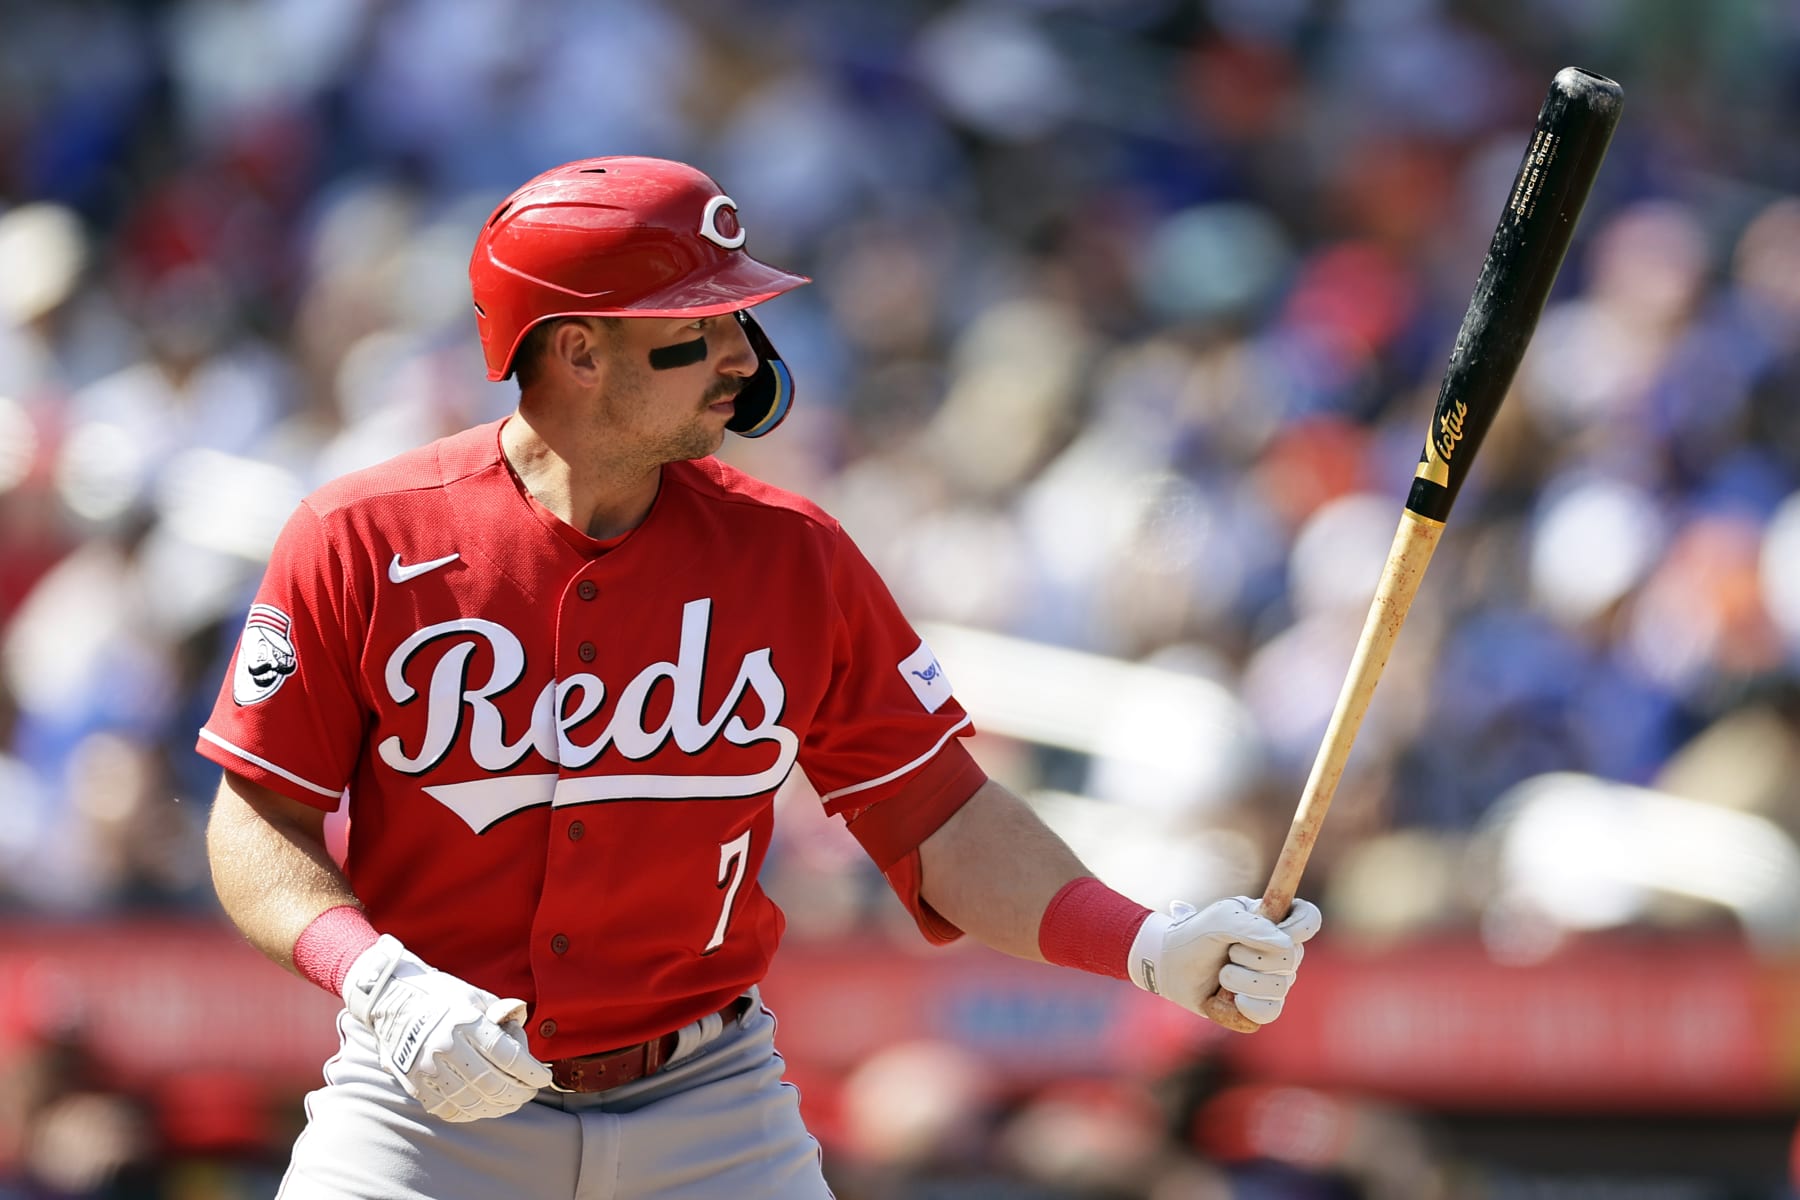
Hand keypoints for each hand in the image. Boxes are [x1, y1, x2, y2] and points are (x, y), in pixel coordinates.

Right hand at [342, 935, 551, 1121]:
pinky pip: (449, 1108)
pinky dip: (471, 1112)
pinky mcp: (415, 1083)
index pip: (508, 1056)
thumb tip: (520, 1032)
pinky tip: (483, 1106)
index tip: (542, 1078)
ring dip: (498, 1106)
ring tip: (510, 1101)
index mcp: (465, 1022)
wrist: (391, 1000)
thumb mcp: (474, 996)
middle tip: (528, 1092)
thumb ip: (500, 1016)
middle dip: (518, 1092)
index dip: (530, 1072)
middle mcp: (446, 1047)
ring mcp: (428, 1068)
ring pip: (473, 1101)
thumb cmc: (439, 996)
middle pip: (493, 1083)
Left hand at [1127, 896, 1321, 1025]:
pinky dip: (1248, 1006)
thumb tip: (1285, 944)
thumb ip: (1250, 926)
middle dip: (1252, 957)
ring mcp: (1273, 980)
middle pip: (1291, 958)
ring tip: (1222, 975)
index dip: (1300, 926)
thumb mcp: (1219, 920)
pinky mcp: (1261, 1005)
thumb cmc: (1194, 935)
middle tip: (1229, 952)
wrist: (1169, 965)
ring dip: (1242, 981)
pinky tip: (1233, 998)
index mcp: (1273, 922)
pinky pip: (1270, 1011)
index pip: (1308, 919)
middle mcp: (1279, 951)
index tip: (1280, 930)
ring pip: (1279, 987)